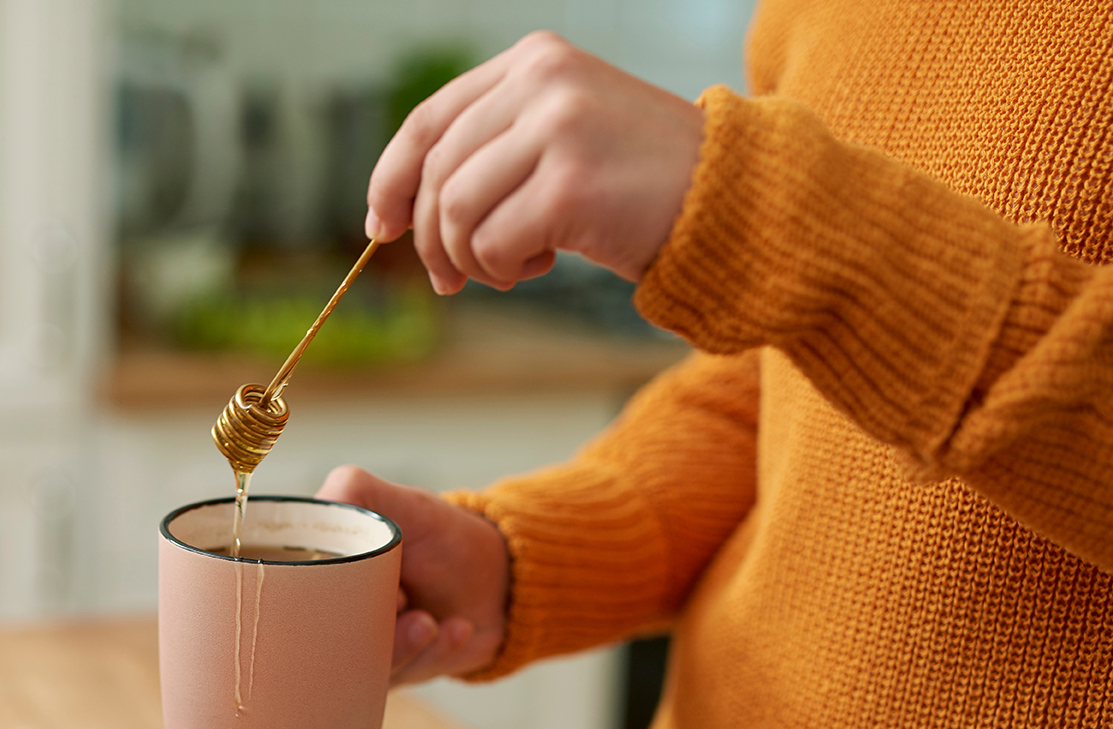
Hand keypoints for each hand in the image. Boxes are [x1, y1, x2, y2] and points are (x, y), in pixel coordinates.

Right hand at [315, 465, 508, 684]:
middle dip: (359, 630)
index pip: (286, 592)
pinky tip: (456, 628)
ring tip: (427, 622)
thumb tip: (317, 509)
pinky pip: (408, 675)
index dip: (307, 594)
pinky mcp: (398, 672)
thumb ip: (353, 491)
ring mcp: (364, 648)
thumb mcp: (396, 501)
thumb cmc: (436, 535)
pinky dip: (434, 653)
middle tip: (398, 603)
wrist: (495, 575)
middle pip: (321, 641)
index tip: (342, 580)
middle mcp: (334, 614)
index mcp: (320, 570)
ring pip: (365, 665)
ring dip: (401, 646)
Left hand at [366, 31, 703, 291]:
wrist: (732, 201)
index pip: (430, 119)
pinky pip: (494, 242)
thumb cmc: (640, 185)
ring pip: (457, 210)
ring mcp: (558, 128)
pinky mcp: (570, 183)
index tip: (381, 226)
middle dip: (431, 239)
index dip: (392, 178)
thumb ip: (495, 149)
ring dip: (470, 259)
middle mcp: (543, 82)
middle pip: (438, 172)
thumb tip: (402, 207)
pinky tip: (544, 264)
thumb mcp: (563, 140)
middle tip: (449, 281)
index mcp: (535, 62)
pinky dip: (505, 268)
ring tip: (509, 270)